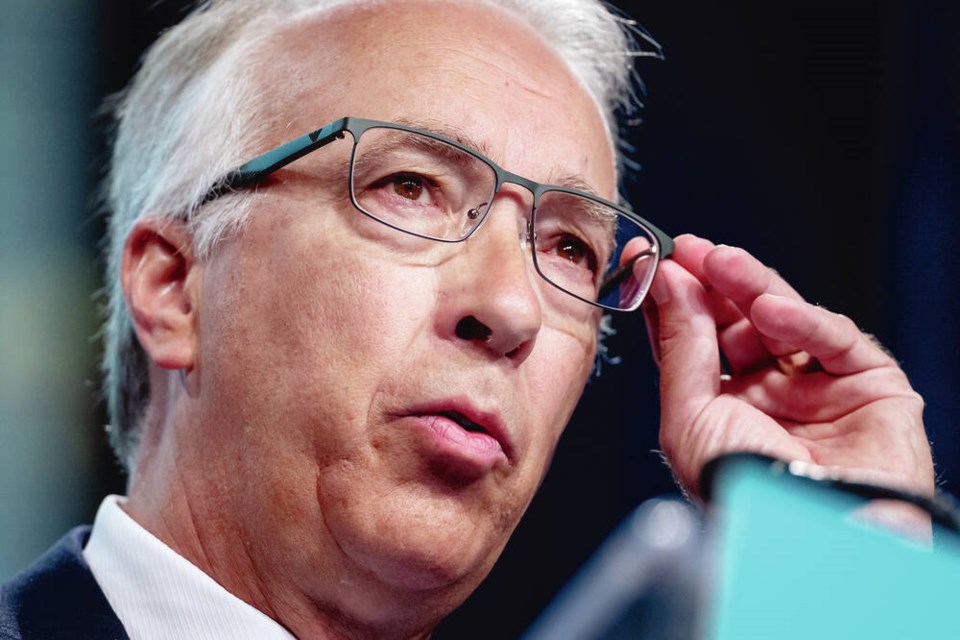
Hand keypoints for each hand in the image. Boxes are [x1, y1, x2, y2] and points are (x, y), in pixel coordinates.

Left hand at [644, 234, 933, 505]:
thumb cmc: (745, 491)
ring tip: (718, 260)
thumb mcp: (690, 417)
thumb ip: (680, 347)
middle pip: (738, 323)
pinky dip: (803, 320)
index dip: (674, 299)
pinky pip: (835, 340)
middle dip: (711, 283)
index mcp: (723, 409)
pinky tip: (769, 307)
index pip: (696, 341)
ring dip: (750, 285)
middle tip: (687, 248)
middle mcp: (770, 397)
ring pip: (785, 320)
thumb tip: (665, 283)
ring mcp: (820, 390)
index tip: (648, 259)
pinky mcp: (871, 386)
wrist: (812, 536)